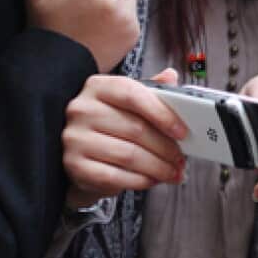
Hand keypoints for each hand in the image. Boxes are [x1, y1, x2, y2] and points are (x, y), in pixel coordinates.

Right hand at [62, 69, 188, 207]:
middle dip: (166, 148)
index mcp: (98, 87)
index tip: (182, 132)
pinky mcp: (75, 165)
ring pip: (129, 155)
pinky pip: (115, 176)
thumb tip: (171, 77)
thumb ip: (151, 90)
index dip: (162, 114)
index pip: (133, 94)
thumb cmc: (108, 125)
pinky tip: (152, 179)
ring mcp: (75, 138)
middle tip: (181, 159)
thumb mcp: (127, 102)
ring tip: (172, 172)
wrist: (79, 152)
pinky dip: (140, 180)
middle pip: (135, 129)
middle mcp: (82, 110)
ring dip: (158, 167)